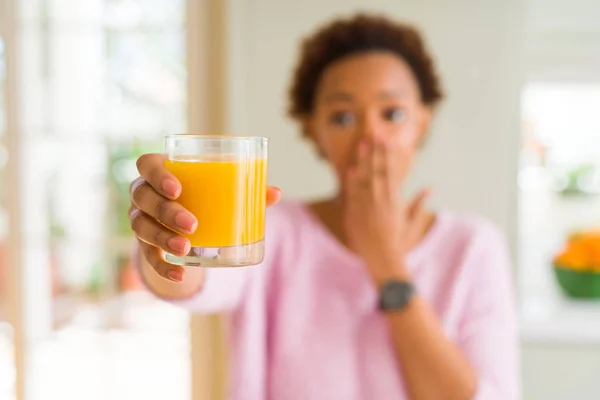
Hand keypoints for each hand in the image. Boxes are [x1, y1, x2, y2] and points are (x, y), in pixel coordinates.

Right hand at [129, 153, 281, 281]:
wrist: (186, 222)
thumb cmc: (205, 195)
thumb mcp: (221, 190)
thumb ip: (245, 189)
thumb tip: (275, 193)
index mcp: (159, 170)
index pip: (146, 164)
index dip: (157, 175)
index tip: (178, 189)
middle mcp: (143, 192)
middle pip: (143, 197)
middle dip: (166, 211)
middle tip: (192, 224)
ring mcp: (140, 217)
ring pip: (141, 226)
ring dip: (162, 238)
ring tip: (185, 247)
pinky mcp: (144, 243)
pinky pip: (147, 256)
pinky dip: (162, 268)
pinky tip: (180, 275)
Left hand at [342, 136, 429, 284]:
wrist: (385, 259)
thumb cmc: (399, 242)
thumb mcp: (411, 222)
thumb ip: (418, 203)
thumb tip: (430, 188)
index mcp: (396, 199)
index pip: (391, 171)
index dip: (388, 154)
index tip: (387, 139)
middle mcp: (383, 200)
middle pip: (379, 170)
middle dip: (376, 151)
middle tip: (374, 133)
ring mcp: (370, 207)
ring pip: (366, 179)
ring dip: (364, 161)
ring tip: (362, 144)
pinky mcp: (358, 215)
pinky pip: (354, 196)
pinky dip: (352, 183)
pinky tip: (351, 169)